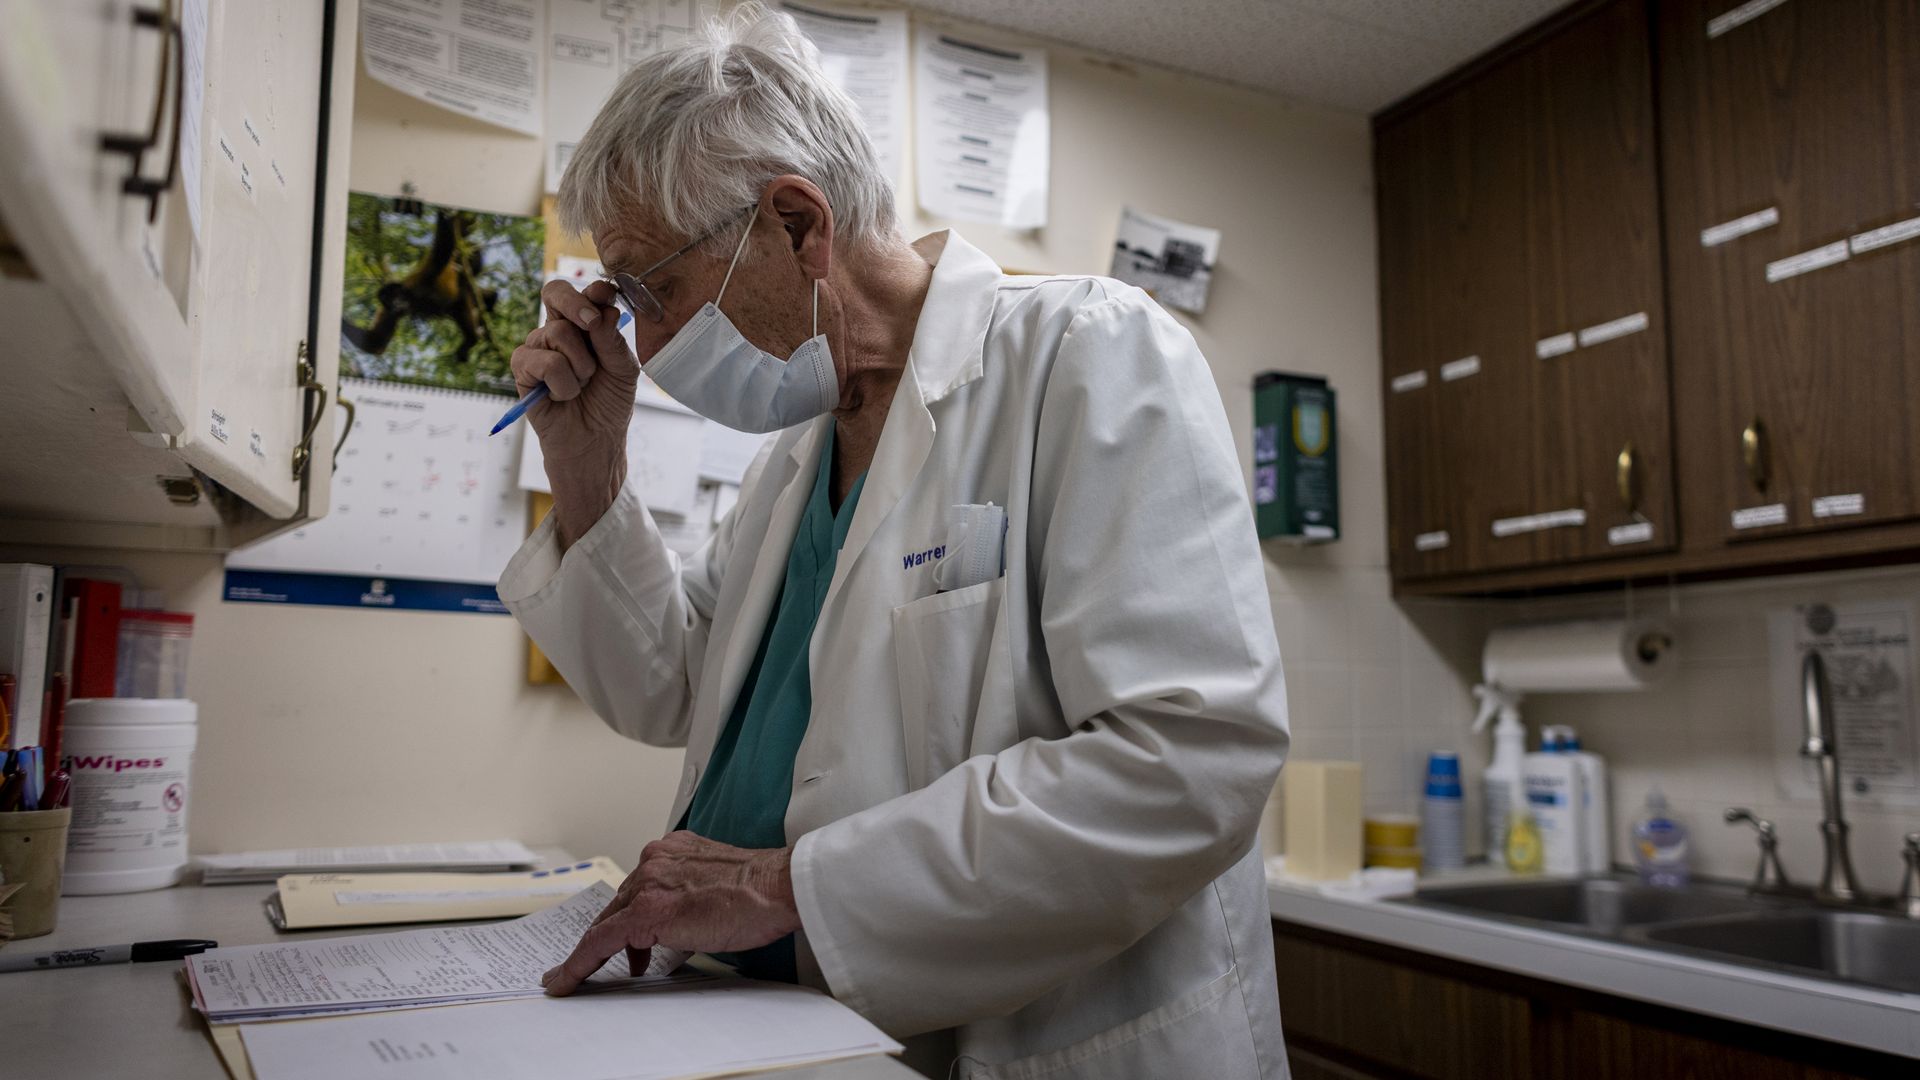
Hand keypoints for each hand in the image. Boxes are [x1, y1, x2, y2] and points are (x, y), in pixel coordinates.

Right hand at [511, 279, 638, 543]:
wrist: (595, 442)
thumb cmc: (609, 404)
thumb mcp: (623, 370)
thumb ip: (612, 340)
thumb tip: (601, 311)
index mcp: (586, 324)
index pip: (585, 292)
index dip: (595, 289)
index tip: (607, 297)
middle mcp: (559, 330)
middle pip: (555, 291)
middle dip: (576, 302)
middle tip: (590, 323)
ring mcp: (538, 348)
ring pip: (556, 332)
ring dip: (580, 364)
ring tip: (583, 385)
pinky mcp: (522, 370)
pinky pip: (542, 361)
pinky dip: (563, 382)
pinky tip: (564, 396)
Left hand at [542, 831, 800, 995]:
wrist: (777, 888)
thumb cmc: (761, 891)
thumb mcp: (718, 884)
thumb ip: (690, 895)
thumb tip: (679, 926)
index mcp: (673, 849)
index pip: (640, 885)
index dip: (627, 914)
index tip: (622, 934)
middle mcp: (655, 859)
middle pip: (621, 903)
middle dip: (616, 935)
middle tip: (622, 962)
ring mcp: (647, 884)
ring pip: (607, 923)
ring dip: (596, 951)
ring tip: (588, 975)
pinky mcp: (644, 912)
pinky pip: (600, 941)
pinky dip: (579, 963)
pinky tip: (566, 980)